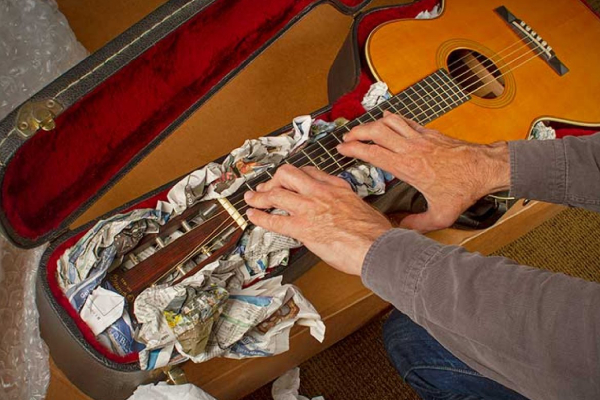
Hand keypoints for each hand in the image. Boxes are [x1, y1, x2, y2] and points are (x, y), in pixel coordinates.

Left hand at [244, 165, 391, 275]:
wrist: (377, 247)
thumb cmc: (375, 233)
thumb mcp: (362, 207)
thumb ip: (345, 205)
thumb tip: (341, 213)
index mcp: (337, 186)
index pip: (309, 171)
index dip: (295, 175)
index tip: (289, 180)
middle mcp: (320, 192)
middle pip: (288, 175)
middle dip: (273, 180)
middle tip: (266, 188)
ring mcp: (310, 208)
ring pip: (276, 193)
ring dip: (259, 196)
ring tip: (251, 198)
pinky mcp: (303, 228)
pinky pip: (274, 220)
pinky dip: (259, 217)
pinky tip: (252, 216)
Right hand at [337, 112, 509, 231]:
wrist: (484, 168)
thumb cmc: (464, 188)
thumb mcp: (440, 214)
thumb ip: (418, 223)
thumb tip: (402, 227)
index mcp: (408, 167)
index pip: (372, 152)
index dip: (353, 148)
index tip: (342, 148)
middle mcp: (411, 148)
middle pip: (376, 131)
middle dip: (357, 131)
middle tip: (347, 136)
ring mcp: (420, 138)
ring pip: (389, 121)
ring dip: (373, 123)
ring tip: (363, 128)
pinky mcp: (429, 133)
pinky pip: (405, 120)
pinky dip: (392, 119)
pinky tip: (387, 121)